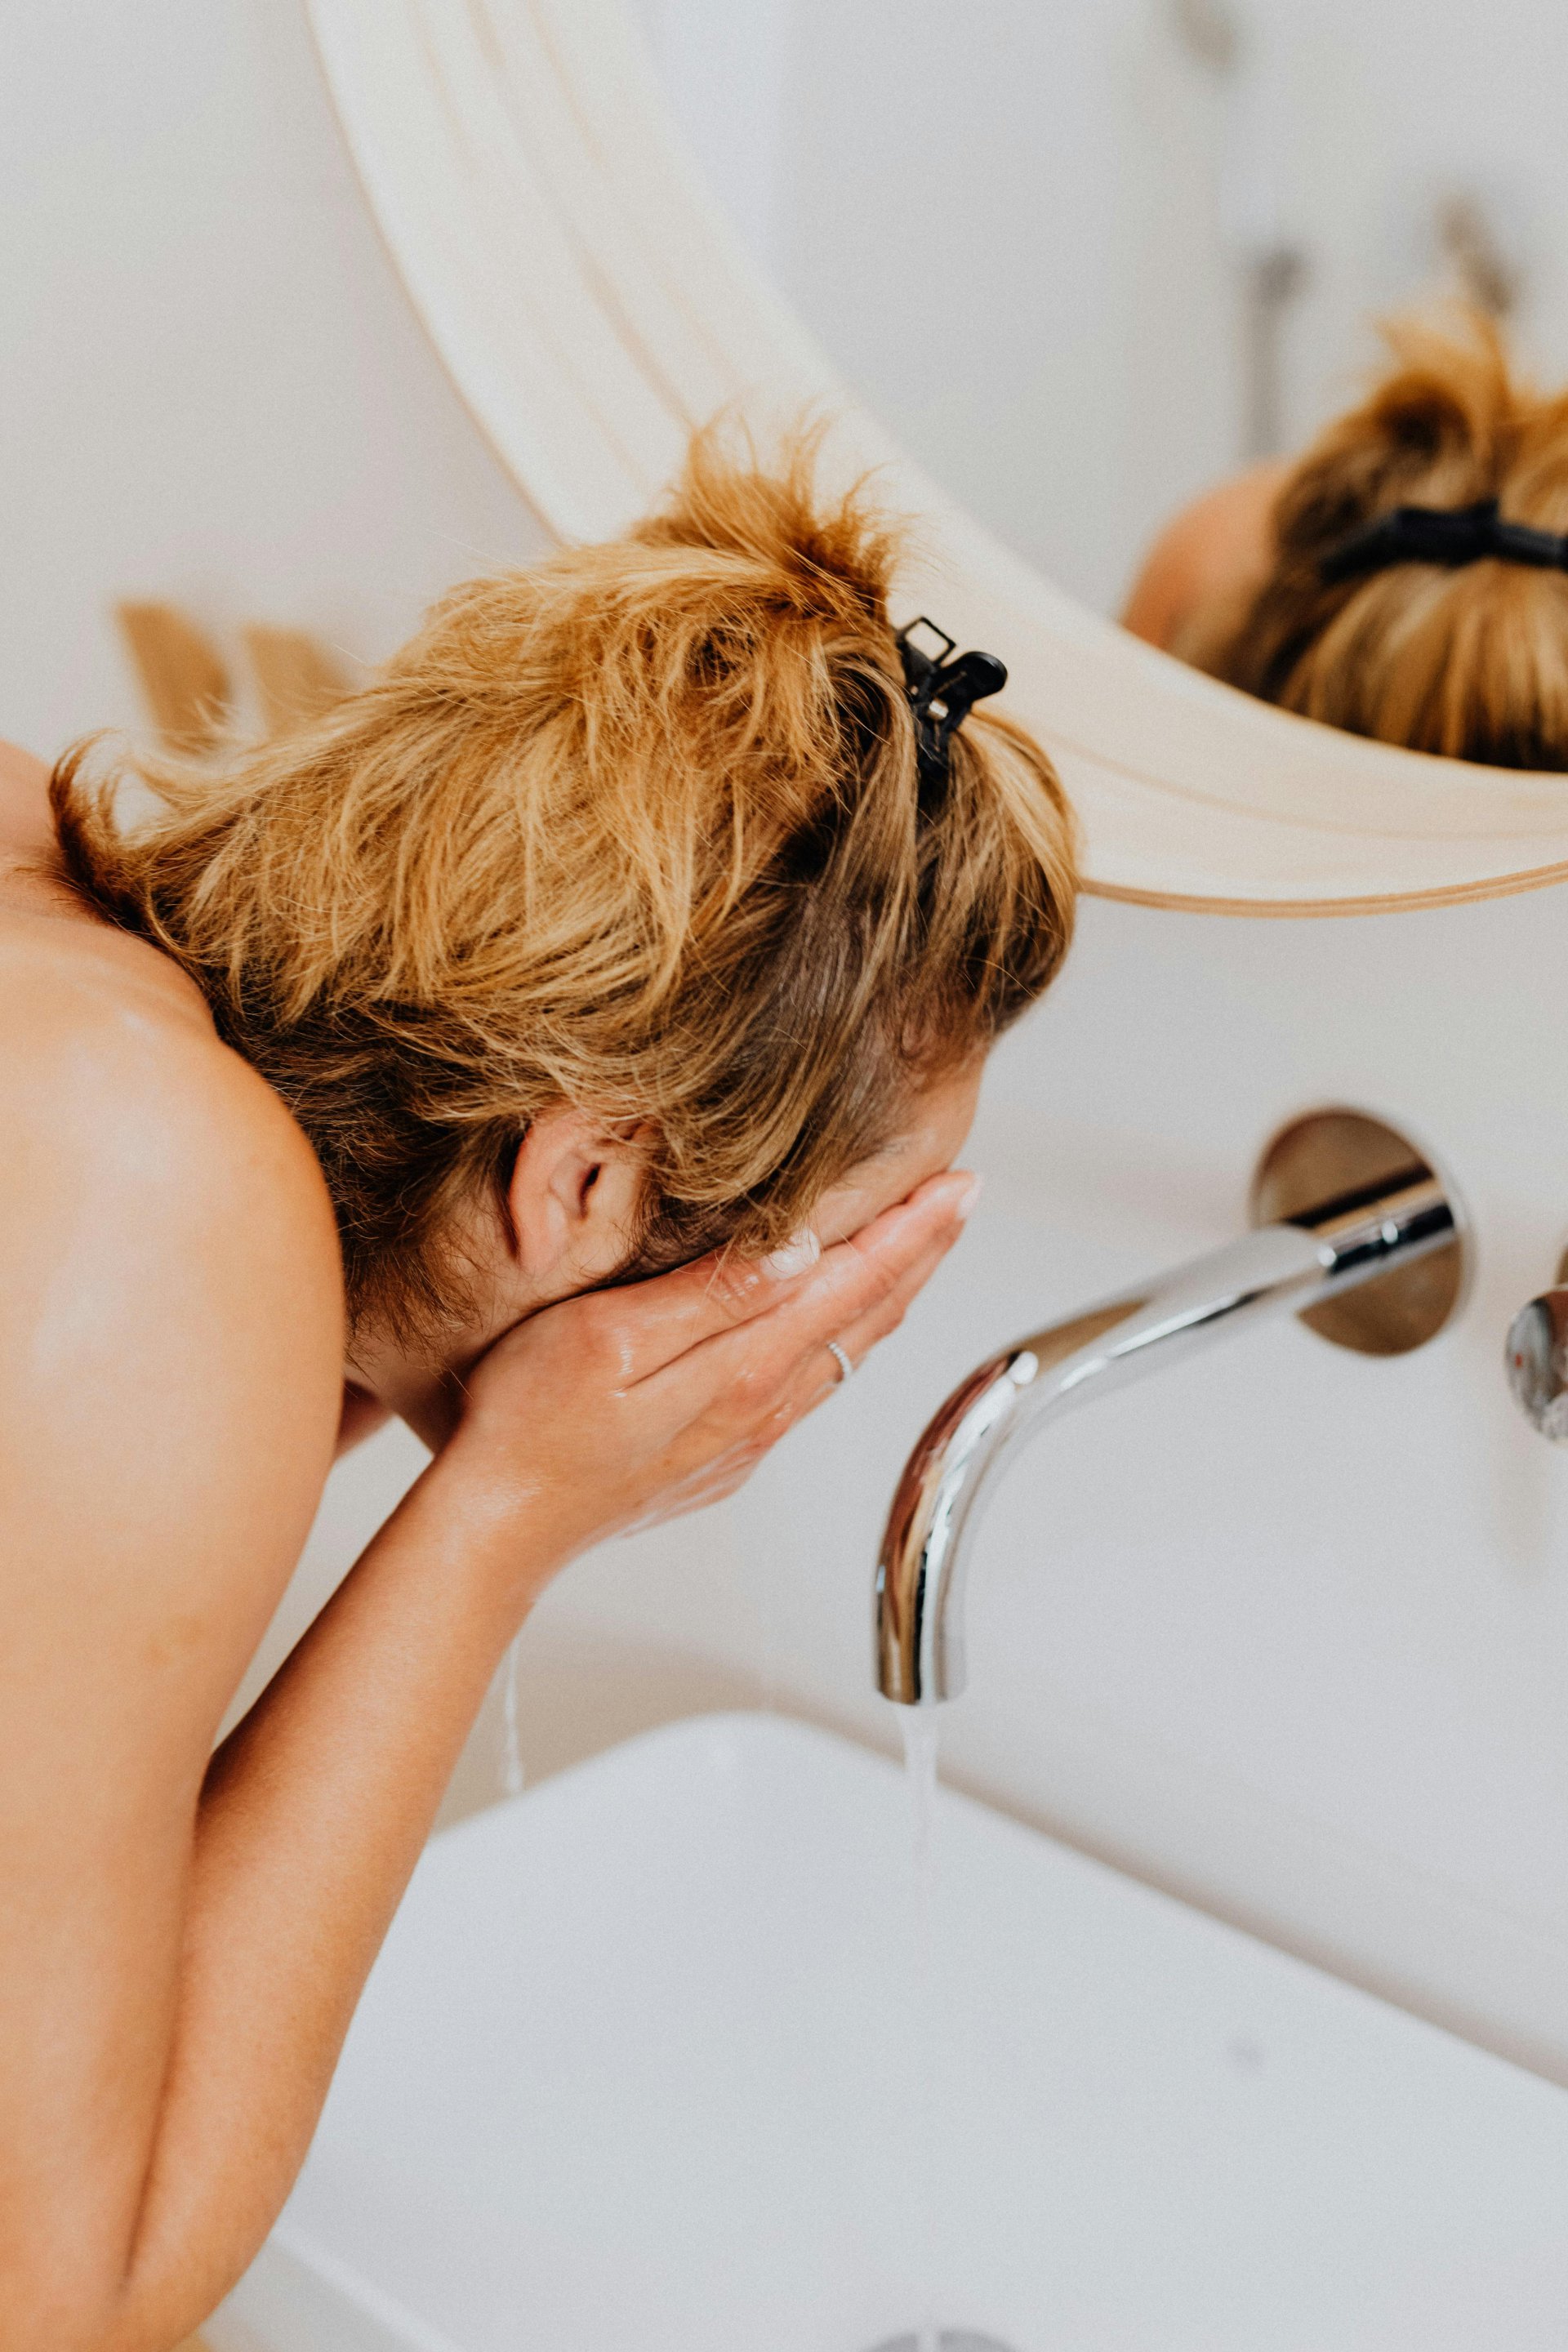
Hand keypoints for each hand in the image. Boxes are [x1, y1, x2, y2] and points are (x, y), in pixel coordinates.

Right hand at [430, 1171, 977, 1599]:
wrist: (496, 1528)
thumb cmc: (528, 1425)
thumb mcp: (608, 1338)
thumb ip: (711, 1297)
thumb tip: (803, 1252)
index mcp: (741, 1371)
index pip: (853, 1284)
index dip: (910, 1231)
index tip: (957, 1186)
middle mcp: (760, 1409)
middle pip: (867, 1319)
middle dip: (920, 1254)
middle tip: (960, 1198)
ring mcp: (745, 1438)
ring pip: (844, 1355)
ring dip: (889, 1296)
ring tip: (918, 1247)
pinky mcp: (722, 1456)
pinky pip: (809, 1386)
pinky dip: (843, 1338)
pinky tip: (838, 1322)